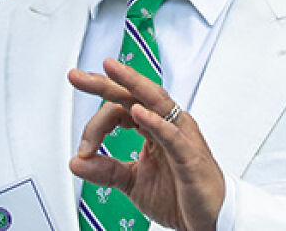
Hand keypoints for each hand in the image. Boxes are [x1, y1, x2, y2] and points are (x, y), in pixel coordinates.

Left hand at [68, 58, 224, 230]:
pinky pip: (172, 135)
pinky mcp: (190, 156)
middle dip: (106, 82)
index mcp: (153, 126)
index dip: (95, 124)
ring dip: (132, 83)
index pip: (120, 108)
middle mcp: (168, 124)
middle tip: (77, 76)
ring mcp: (181, 136)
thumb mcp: (132, 182)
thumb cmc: (179, 195)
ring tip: (111, 70)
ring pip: (156, 101)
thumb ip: (105, 170)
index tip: (82, 148)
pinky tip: (138, 112)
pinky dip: (155, 122)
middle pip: (135, 93)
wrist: (209, 219)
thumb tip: (76, 162)